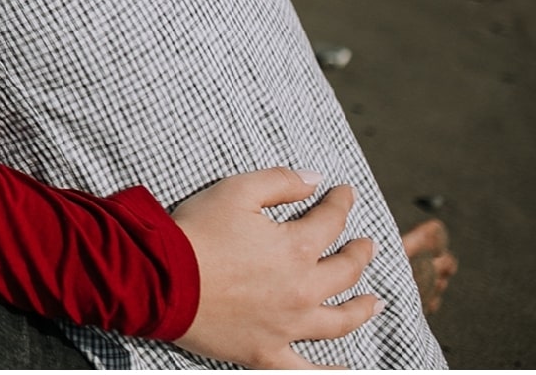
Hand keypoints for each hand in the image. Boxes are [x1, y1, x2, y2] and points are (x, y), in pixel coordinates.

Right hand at [172, 167, 382, 368]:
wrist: (160, 279)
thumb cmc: (196, 232)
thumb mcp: (235, 190)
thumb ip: (280, 182)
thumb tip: (317, 180)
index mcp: (296, 248)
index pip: (331, 221)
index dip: (341, 203)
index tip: (344, 192)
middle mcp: (302, 289)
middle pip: (345, 272)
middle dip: (359, 253)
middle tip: (366, 245)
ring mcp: (288, 326)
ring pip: (339, 322)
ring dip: (361, 309)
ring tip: (375, 302)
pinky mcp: (267, 352)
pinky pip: (307, 370)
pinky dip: (332, 372)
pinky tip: (349, 370)